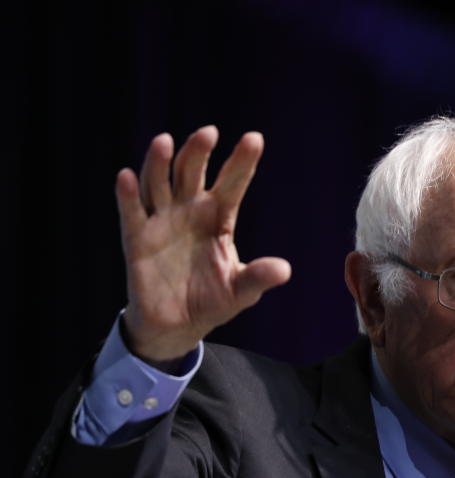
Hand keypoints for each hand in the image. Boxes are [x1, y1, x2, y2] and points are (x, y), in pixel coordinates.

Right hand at [116, 126, 290, 363]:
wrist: (176, 326)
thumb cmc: (212, 301)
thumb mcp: (240, 291)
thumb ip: (258, 277)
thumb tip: (284, 269)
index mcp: (218, 218)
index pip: (232, 184)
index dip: (242, 162)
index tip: (255, 139)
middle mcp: (188, 211)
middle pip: (191, 173)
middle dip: (198, 153)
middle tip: (208, 133)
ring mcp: (161, 221)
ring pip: (159, 184)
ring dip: (160, 163)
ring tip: (165, 141)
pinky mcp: (137, 239)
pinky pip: (131, 213)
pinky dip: (128, 195)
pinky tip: (127, 177)